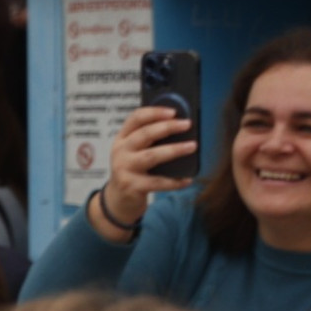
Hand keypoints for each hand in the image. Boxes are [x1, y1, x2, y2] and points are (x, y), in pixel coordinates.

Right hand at [99, 105, 196, 231]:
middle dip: (167, 127)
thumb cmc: (133, 170)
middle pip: (144, 135)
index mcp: (122, 139)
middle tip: (187, 124)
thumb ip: (149, 138)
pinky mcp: (131, 187)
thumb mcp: (134, 151)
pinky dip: (174, 181)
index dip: (154, 112)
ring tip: (192, 146)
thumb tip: (180, 125)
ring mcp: (124, 170)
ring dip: (174, 150)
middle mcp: (120, 152)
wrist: (118, 199)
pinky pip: (157, 182)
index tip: (173, 111)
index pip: (136, 118)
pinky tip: (187, 179)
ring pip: (151, 156)